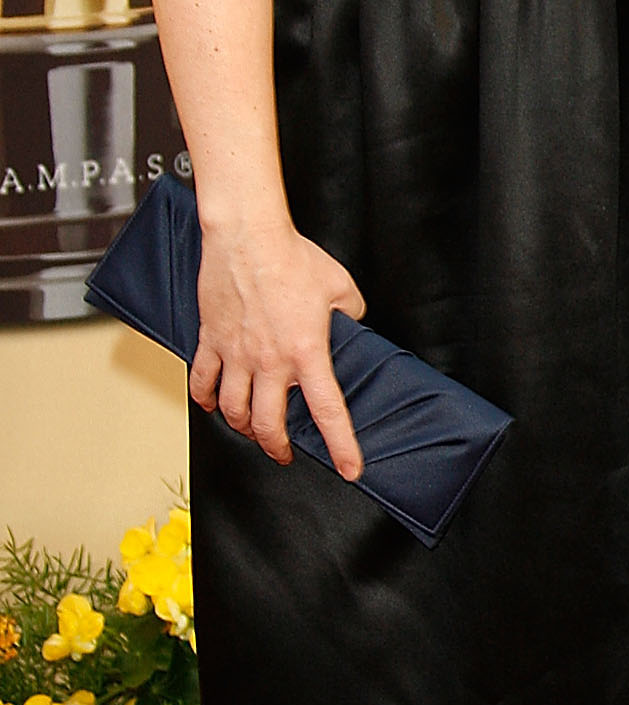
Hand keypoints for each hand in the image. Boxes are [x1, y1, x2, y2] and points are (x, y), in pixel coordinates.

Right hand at [189, 219, 366, 476]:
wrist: (247, 236)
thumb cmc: (292, 256)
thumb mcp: (340, 285)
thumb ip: (350, 313)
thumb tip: (349, 324)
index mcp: (307, 352)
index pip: (328, 411)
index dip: (342, 446)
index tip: (350, 469)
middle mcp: (269, 362)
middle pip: (268, 426)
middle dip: (278, 447)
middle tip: (285, 452)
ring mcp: (235, 354)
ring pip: (233, 411)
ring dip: (243, 428)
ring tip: (252, 429)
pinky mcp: (211, 341)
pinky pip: (201, 382)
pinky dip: (205, 399)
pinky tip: (213, 403)